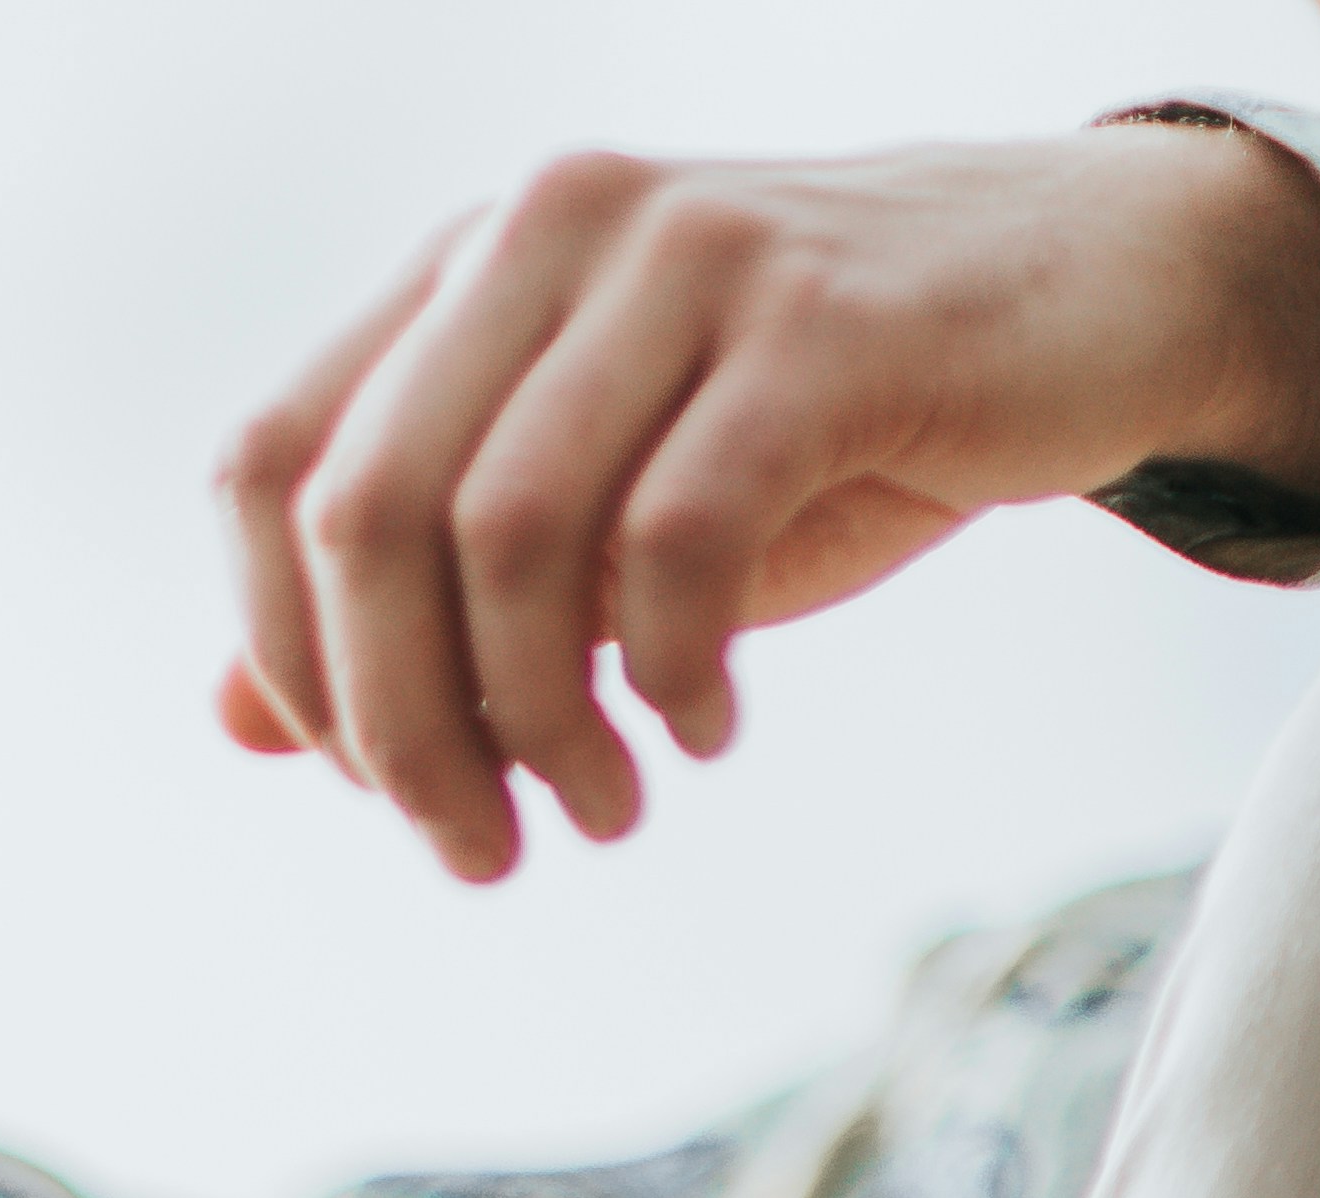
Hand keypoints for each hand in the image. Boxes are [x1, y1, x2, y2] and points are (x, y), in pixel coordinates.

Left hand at [215, 125, 1319, 880]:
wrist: (1085, 301)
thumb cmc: (817, 424)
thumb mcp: (593, 517)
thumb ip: (418, 598)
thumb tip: (233, 723)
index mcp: (465, 269)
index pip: (268, 470)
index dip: (295, 660)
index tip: (385, 788)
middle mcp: (547, 227)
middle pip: (364, 515)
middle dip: (400, 730)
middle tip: (485, 848)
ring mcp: (681, 254)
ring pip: (503, 537)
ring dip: (537, 728)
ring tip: (605, 811)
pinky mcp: (816, 321)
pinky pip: (675, 540)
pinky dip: (671, 679)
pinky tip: (705, 731)